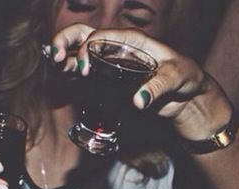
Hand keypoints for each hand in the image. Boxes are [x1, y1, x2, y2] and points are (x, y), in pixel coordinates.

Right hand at [50, 25, 232, 140]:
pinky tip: (61, 76)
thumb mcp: (177, 78)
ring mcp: (110, 64)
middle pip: (83, 35)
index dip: (86, 48)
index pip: (101, 36)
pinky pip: (85, 73)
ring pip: (79, 52)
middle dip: (65, 41)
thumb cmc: (185, 78)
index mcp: (131, 40)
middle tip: (55, 57)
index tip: (83, 69)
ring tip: (54, 65)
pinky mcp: (108, 80)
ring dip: (63, 56)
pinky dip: (70, 72)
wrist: (185, 97)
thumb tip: (137, 102)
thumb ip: (158, 87)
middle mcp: (117, 48)